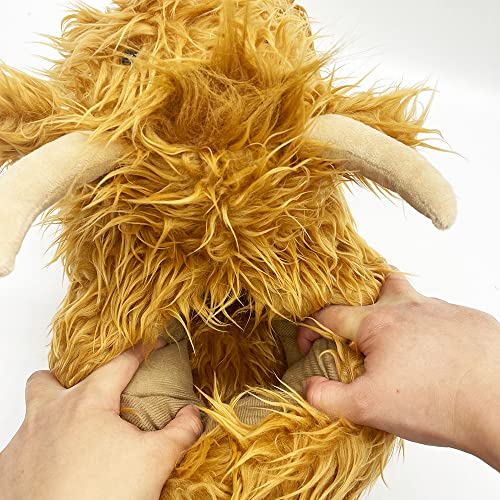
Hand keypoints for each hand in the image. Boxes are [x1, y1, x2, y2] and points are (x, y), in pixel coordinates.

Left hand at [0, 343, 203, 499]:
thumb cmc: (103, 495)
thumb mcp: (155, 460)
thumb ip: (180, 431)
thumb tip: (193, 415)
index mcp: (87, 402)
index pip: (119, 364)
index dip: (141, 352)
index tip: (154, 346)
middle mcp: (49, 414)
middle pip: (49, 379)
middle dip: (67, 381)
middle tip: (91, 398)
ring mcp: (23, 442)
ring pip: (31, 412)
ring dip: (51, 415)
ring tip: (75, 434)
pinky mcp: (9, 472)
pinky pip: (22, 447)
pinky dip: (40, 449)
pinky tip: (61, 467)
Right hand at [299, 273, 499, 470]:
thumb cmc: (436, 402)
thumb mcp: (368, 407)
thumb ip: (329, 396)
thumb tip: (308, 387)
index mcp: (378, 322)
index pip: (330, 315)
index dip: (310, 329)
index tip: (308, 346)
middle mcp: (410, 307)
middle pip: (380, 285)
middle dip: (366, 300)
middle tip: (364, 327)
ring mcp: (443, 310)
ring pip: (414, 302)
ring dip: (403, 317)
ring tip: (403, 346)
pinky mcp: (470, 321)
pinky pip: (443, 317)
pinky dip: (433, 331)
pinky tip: (438, 358)